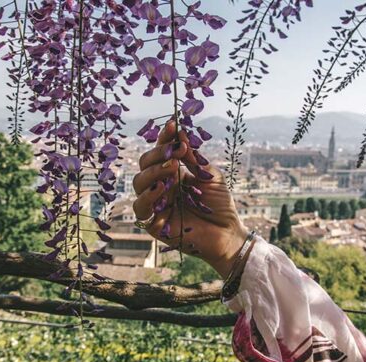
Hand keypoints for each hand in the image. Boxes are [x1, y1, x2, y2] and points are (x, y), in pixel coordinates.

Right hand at [132, 120, 248, 277]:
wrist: (227, 233)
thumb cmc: (219, 205)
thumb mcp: (209, 175)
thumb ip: (193, 158)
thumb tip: (180, 133)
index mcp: (172, 174)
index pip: (160, 152)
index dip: (164, 138)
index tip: (173, 125)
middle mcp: (160, 187)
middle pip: (145, 165)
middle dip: (157, 154)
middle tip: (175, 152)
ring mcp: (155, 204)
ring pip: (138, 183)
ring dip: (153, 172)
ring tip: (172, 168)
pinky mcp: (153, 224)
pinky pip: (141, 207)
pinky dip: (148, 195)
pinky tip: (163, 188)